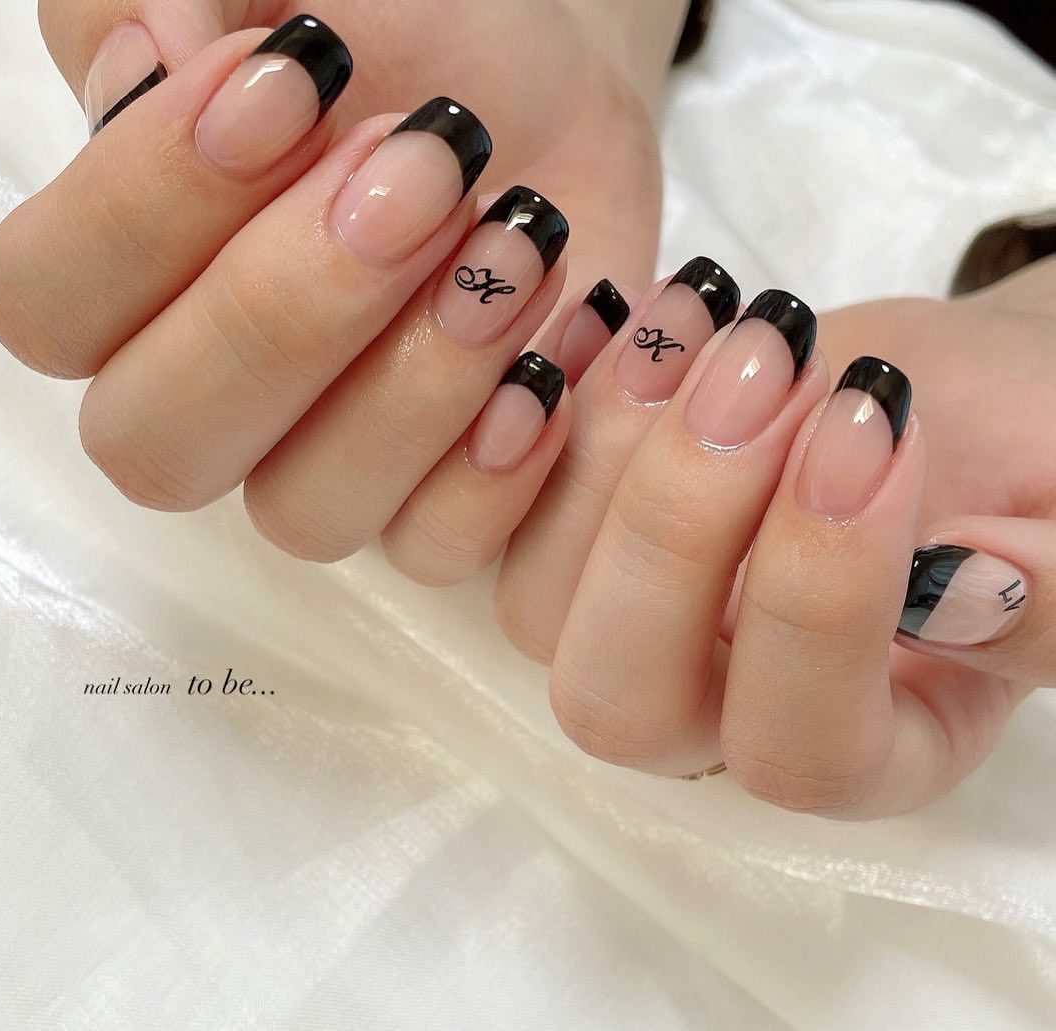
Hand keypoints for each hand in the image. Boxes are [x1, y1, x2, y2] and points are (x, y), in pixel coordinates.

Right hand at [0, 2, 677, 581]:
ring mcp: (320, 468)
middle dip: (289, 308)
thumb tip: (144, 65)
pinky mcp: (437, 502)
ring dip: (415, 377)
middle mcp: (203, 400)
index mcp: (118, 282)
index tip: (286, 82)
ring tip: (519, 239)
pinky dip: (502, 464)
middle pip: (161, 444)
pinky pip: (434, 549)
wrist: (535, 90)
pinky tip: (556, 351)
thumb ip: (163, 0)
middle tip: (420, 173)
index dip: (145, 210)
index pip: (47, 306)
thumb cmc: (400, 32)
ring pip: (303, 513)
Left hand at [494, 256, 1055, 816]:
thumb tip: (964, 590)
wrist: (922, 393)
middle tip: (769, 365)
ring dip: (610, 448)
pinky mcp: (569, 537)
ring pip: (537, 606)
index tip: (874, 422)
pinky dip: (556, 400)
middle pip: (624, 702)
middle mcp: (717, 715)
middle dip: (680, 526)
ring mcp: (625, 627)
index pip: (799, 747)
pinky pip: (502, 504)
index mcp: (861, 752)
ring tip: (706, 314)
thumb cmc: (1023, 462)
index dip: (818, 600)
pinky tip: (627, 308)